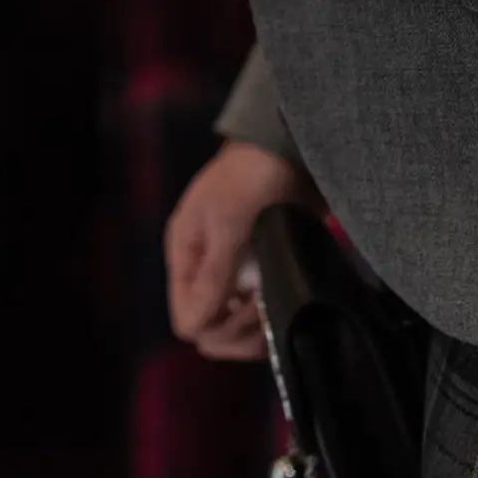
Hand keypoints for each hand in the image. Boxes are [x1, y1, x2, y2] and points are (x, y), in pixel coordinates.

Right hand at [164, 140, 319, 360]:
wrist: (291, 147)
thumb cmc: (254, 179)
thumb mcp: (227, 226)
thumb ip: (211, 278)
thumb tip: (192, 331)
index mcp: (185, 254)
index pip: (186, 318)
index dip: (216, 326)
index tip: (249, 310)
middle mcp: (204, 268)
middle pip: (209, 328)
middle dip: (237, 331)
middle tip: (265, 311)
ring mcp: (233, 270)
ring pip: (234, 325)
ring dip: (255, 328)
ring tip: (276, 308)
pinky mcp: (261, 270)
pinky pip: (257, 311)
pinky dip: (270, 315)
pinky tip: (283, 305)